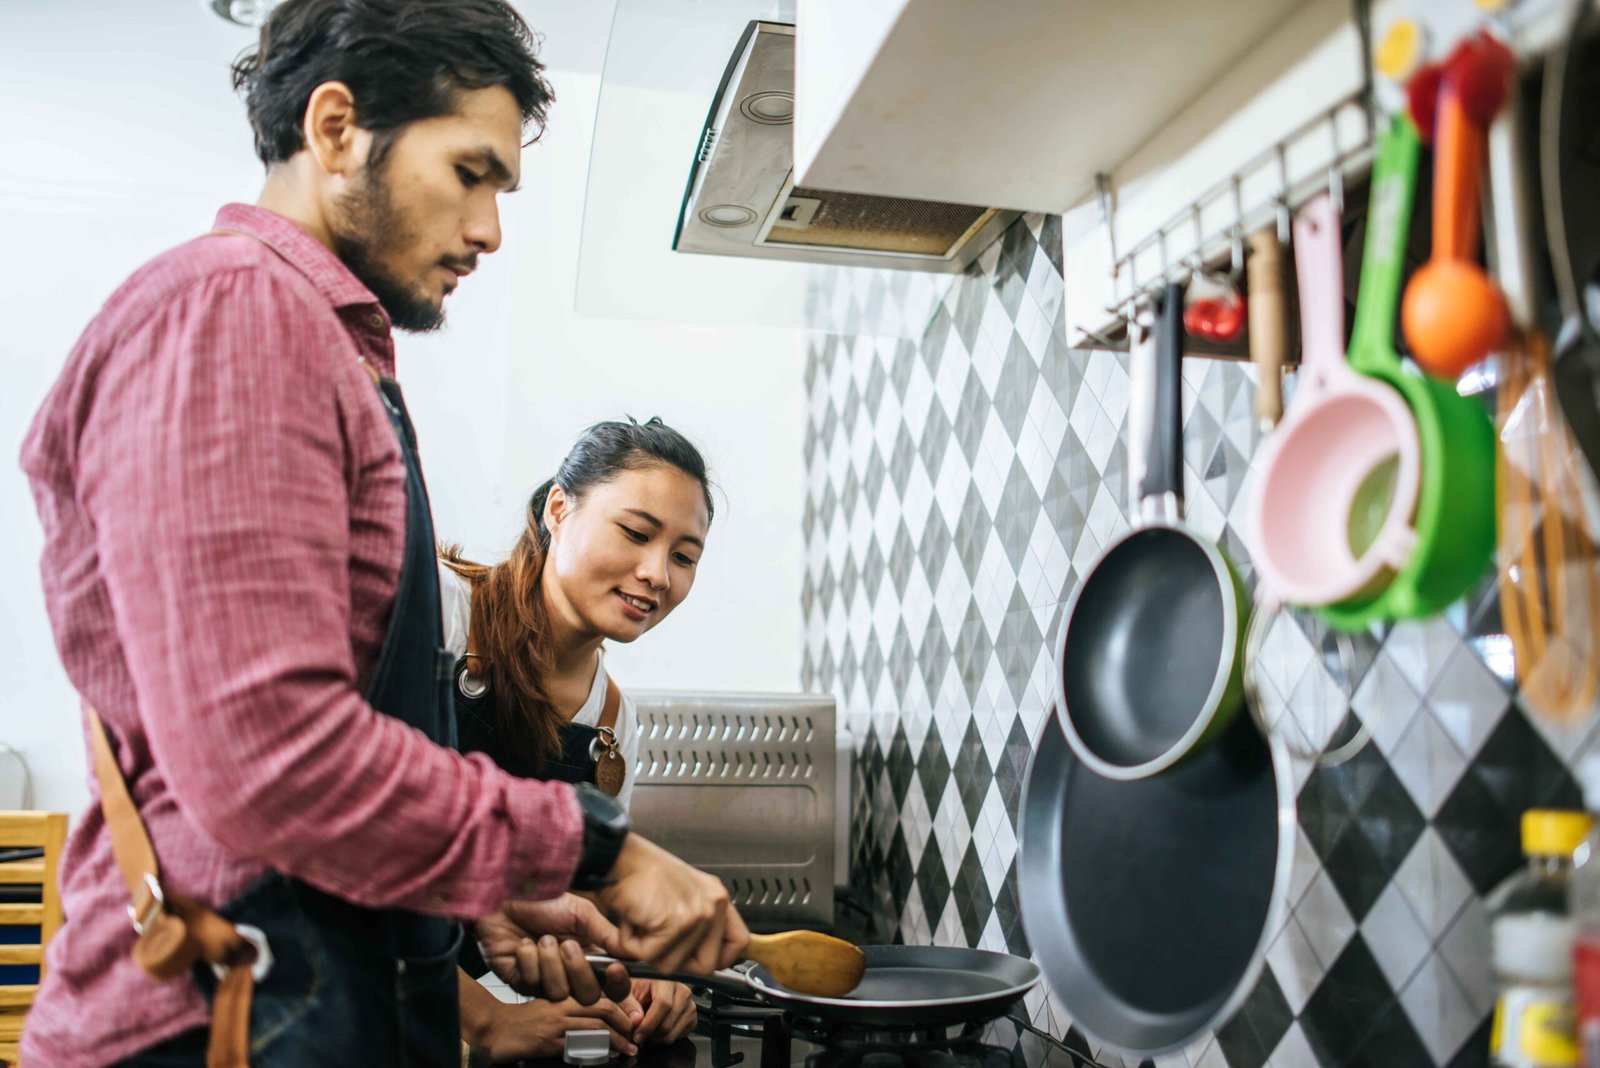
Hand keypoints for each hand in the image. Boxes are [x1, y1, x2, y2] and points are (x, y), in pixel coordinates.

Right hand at [473, 996, 641, 1062]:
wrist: (495, 1028)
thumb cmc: (523, 1020)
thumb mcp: (550, 1009)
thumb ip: (572, 1012)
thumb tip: (600, 1024)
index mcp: (565, 997)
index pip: (601, 1000)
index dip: (621, 1012)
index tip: (632, 1024)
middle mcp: (562, 1007)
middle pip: (602, 1011)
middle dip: (623, 1026)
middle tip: (634, 1039)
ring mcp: (554, 1024)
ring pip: (594, 1028)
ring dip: (615, 1041)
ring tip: (626, 1050)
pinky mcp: (547, 1042)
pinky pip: (576, 1046)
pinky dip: (594, 1052)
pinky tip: (604, 1056)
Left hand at [474, 893, 630, 1001]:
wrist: (506, 897)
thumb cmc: (545, 901)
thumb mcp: (581, 913)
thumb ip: (607, 935)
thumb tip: (632, 953)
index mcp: (591, 957)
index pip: (612, 987)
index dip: (617, 986)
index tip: (615, 969)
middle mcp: (570, 974)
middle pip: (588, 997)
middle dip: (578, 970)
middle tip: (567, 944)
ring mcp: (545, 982)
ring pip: (559, 993)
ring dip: (549, 962)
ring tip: (541, 938)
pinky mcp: (521, 983)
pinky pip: (532, 985)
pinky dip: (529, 960)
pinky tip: (523, 944)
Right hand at [597, 833, 749, 973]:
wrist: (617, 857)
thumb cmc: (637, 873)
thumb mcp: (678, 896)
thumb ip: (694, 924)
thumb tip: (695, 960)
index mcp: (716, 896)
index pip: (739, 943)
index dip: (717, 959)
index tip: (695, 959)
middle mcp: (714, 903)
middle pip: (708, 965)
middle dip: (676, 961)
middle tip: (656, 938)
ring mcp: (699, 913)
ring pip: (674, 965)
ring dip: (647, 950)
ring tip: (640, 920)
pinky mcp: (678, 921)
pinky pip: (652, 956)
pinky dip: (632, 944)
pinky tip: (631, 919)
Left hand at [630, 979, 696, 1044]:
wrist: (649, 992)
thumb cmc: (638, 990)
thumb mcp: (628, 992)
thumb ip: (628, 1004)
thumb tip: (636, 1020)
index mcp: (666, 980)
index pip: (663, 1003)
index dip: (648, 1023)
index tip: (637, 1034)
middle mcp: (683, 990)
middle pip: (667, 1022)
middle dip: (650, 1034)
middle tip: (638, 1035)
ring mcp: (690, 1005)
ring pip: (672, 1032)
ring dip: (656, 1038)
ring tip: (646, 1032)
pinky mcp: (692, 1017)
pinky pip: (679, 1036)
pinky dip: (665, 1038)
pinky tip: (657, 1030)